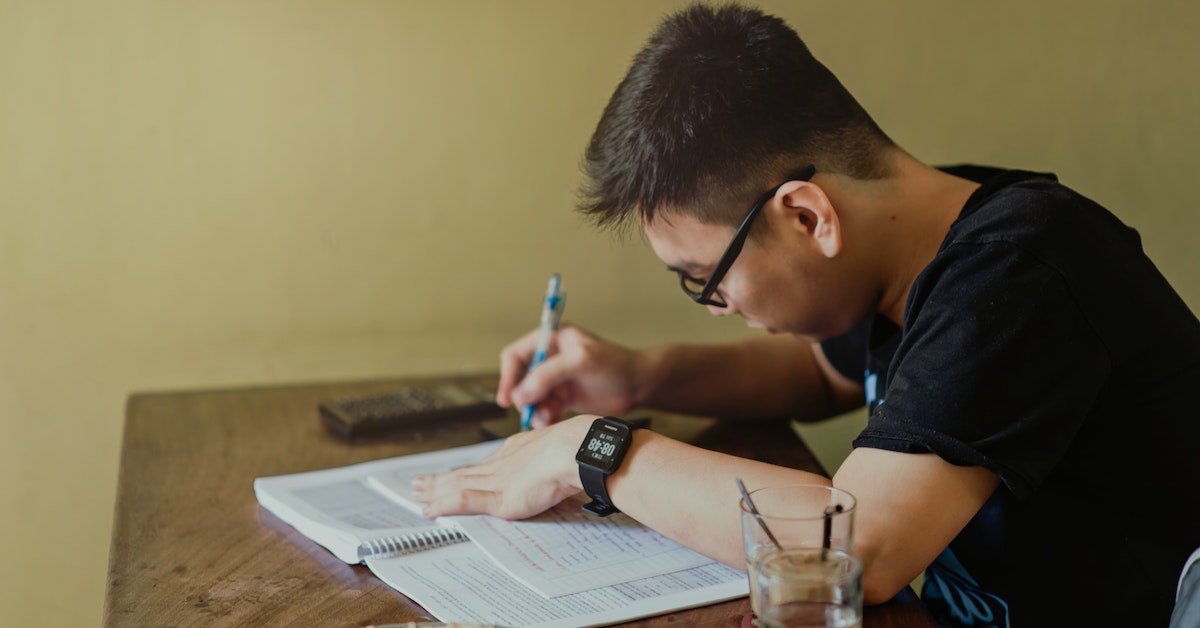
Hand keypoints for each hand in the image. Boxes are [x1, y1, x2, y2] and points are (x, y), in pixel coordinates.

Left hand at [411, 415, 594, 519]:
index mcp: (517, 451)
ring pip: (456, 484)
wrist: (577, 451)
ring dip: (434, 491)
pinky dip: (443, 505)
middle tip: (419, 483)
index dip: (466, 471)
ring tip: (416, 494)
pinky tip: (429, 510)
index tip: (453, 474)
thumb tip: (561, 477)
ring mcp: (497, 479)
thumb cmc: (579, 454)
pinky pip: (461, 500)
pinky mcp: (497, 496)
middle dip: (441, 480)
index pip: (484, 464)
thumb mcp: (562, 459)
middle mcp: (502, 463)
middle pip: (464, 473)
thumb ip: (553, 468)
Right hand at [497, 325, 645, 427]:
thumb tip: (520, 393)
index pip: (515, 355)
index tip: (507, 398)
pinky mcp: (563, 397)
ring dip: (535, 410)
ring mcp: (556, 379)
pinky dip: (544, 417)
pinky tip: (553, 422)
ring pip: (531, 398)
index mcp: (551, 340)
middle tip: (531, 412)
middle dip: (523, 398)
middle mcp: (550, 358)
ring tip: (546, 419)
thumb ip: (548, 375)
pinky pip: (544, 409)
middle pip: (520, 380)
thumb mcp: (580, 362)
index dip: (508, 376)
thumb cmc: (614, 365)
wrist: (638, 385)